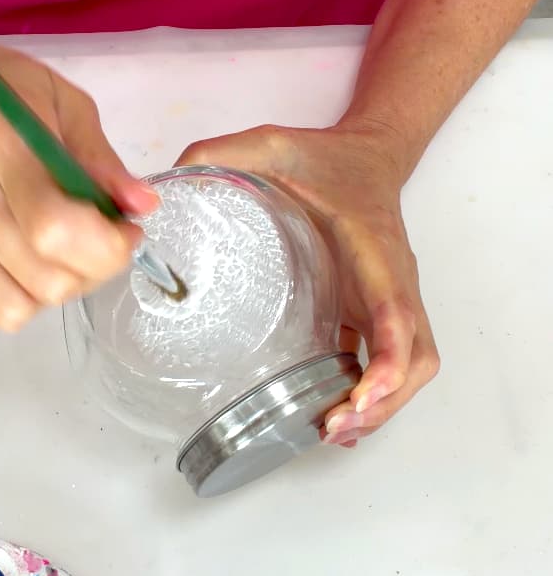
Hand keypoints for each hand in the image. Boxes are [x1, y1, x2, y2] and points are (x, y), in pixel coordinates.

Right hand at [0, 18, 157, 344]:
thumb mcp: (55, 99)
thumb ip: (100, 158)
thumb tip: (142, 205)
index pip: (56, 229)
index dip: (107, 247)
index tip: (125, 233)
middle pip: (42, 279)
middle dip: (91, 271)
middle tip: (96, 243)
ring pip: (7, 309)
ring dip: (46, 295)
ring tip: (51, 259)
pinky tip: (6, 276)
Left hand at [176, 122, 438, 445]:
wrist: (369, 155)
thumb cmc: (329, 157)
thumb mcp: (272, 144)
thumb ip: (221, 156)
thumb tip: (159, 192)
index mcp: (374, 249)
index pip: (396, 312)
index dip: (387, 361)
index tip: (359, 395)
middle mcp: (393, 282)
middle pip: (417, 357)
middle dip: (385, 401)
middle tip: (334, 427)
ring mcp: (388, 301)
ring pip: (410, 367)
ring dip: (381, 407)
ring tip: (332, 431)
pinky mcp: (372, 312)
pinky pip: (383, 362)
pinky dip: (368, 396)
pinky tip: (335, 419)